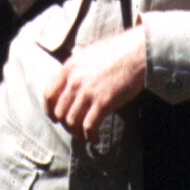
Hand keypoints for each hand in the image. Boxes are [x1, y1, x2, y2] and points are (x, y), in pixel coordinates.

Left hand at [43, 26, 149, 143]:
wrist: (140, 51)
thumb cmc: (119, 51)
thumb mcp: (90, 54)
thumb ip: (78, 69)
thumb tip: (73, 83)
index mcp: (69, 67)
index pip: (49, 94)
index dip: (50, 110)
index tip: (55, 118)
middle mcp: (75, 80)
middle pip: (60, 111)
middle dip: (66, 124)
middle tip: (74, 129)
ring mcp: (88, 92)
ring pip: (72, 122)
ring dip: (77, 133)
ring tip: (85, 136)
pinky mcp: (103, 102)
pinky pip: (89, 126)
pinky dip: (90, 136)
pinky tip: (94, 138)